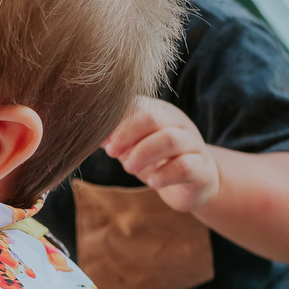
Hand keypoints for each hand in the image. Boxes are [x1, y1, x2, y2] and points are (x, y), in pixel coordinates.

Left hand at [104, 99, 219, 213]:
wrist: (193, 183)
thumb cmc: (158, 160)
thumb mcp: (133, 147)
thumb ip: (113, 139)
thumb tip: (86, 134)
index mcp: (159, 112)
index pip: (137, 105)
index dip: (116, 121)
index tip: (99, 139)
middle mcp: (178, 123)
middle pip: (153, 117)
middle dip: (127, 134)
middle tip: (112, 153)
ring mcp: (193, 144)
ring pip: (171, 139)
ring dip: (144, 153)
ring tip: (128, 168)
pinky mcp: (202, 168)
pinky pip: (185, 166)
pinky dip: (165, 174)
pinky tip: (152, 182)